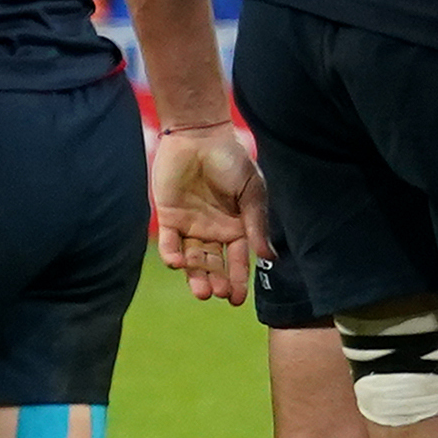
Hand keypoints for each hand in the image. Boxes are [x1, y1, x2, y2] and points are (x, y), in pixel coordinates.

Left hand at [151, 118, 268, 302]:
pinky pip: (169, 242)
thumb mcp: (252, 193)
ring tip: (202, 292)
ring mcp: (190, 224)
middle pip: (214, 264)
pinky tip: (178, 264)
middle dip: (217, 281)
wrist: (199, 136)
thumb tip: (269, 257)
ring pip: (192, 259)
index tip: (238, 301)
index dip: (239, 280)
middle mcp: (213, 230)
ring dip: (195, 276)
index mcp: (236, 226)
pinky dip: (172, 254)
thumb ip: (257, 225)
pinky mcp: (168, 216)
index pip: (238, 259)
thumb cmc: (231, 161)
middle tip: (219, 294)